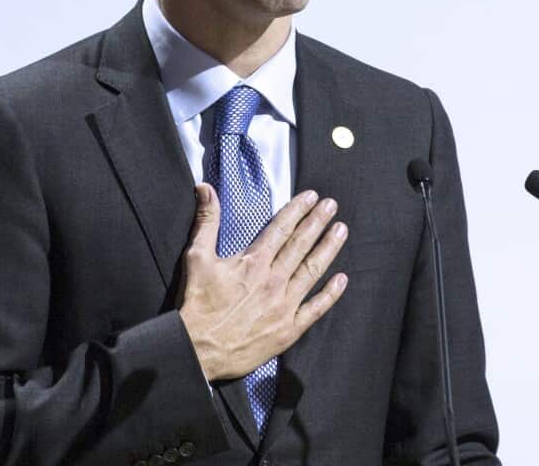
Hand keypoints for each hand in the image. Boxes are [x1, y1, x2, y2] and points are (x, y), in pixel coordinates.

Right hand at [177, 184, 348, 381]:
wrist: (197, 350)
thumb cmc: (196, 304)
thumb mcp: (196, 257)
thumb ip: (206, 221)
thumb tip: (205, 188)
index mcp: (254, 263)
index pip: (281, 228)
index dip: (297, 210)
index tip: (311, 196)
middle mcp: (273, 281)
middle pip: (301, 245)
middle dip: (318, 222)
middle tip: (332, 205)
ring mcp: (284, 306)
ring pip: (312, 271)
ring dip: (328, 249)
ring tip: (342, 230)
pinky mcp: (288, 330)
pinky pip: (315, 309)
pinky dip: (330, 294)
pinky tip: (342, 279)